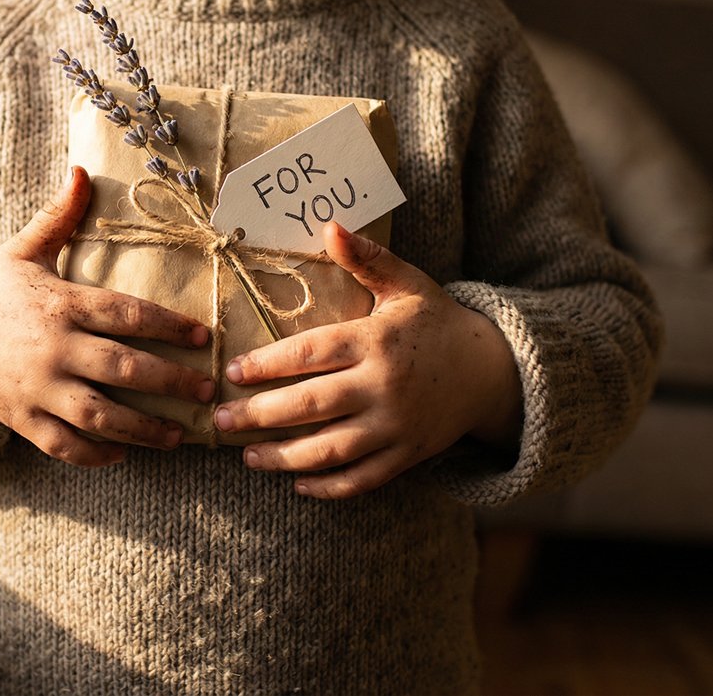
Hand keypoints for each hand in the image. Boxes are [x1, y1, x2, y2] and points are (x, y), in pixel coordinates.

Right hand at [0, 167, 215, 466]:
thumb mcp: (23, 250)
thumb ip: (59, 216)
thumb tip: (83, 169)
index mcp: (59, 303)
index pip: (124, 314)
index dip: (167, 325)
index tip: (204, 336)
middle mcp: (52, 348)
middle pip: (120, 368)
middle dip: (169, 381)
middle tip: (206, 389)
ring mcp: (37, 388)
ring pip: (97, 415)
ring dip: (143, 429)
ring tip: (180, 435)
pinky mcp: (22, 419)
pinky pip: (62, 445)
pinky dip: (93, 454)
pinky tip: (124, 453)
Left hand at [212, 222, 522, 497]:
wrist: (491, 370)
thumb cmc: (436, 322)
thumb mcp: (406, 284)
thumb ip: (367, 258)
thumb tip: (330, 226)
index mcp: (376, 340)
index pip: (310, 353)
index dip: (268, 364)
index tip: (234, 371)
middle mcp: (384, 386)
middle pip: (311, 405)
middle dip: (259, 415)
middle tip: (221, 418)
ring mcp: (396, 426)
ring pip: (331, 450)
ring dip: (283, 457)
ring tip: (247, 455)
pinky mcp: (407, 455)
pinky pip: (363, 479)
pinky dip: (329, 487)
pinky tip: (297, 483)